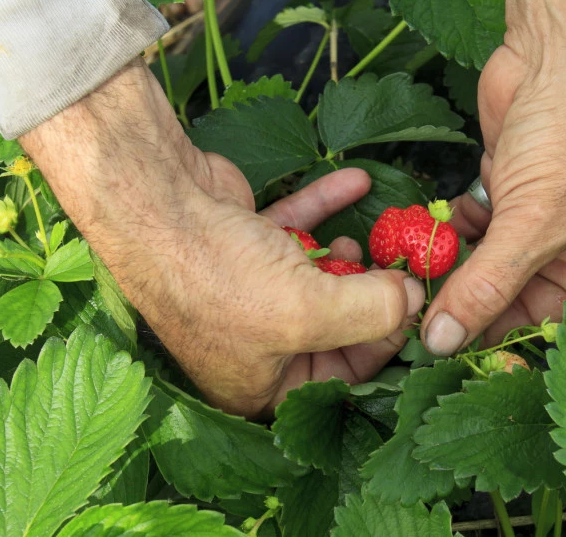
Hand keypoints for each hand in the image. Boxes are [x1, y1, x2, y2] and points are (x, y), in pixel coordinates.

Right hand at [20, 59, 424, 417]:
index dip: (383, 343)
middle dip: (370, 293)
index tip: (415, 308)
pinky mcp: (245, 244)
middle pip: (334, 325)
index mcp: (260, 384)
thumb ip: (373, 312)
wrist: (150, 201)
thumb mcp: (309, 311)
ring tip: (370, 236)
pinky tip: (357, 181)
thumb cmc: (219, 276)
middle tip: (402, 266)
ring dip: (350, 254)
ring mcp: (248, 291)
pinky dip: (326, 208)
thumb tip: (414, 301)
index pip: (341, 378)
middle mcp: (255, 343)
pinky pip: (296, 231)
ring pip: (318, 277)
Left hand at [420, 0, 565, 354]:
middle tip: (412, 315)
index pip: (540, 330)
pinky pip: (469, 229)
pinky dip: (449, 229)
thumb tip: (443, 342)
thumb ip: (487, 286)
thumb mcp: (534, 221)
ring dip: (449, 266)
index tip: (438, 356)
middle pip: (505, 301)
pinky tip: (434, 226)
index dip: (492, 344)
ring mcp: (530, 220)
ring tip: (414, 270)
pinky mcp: (501, 191)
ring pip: (481, 265)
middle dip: (461, 304)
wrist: (562, 51)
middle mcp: (564, 253)